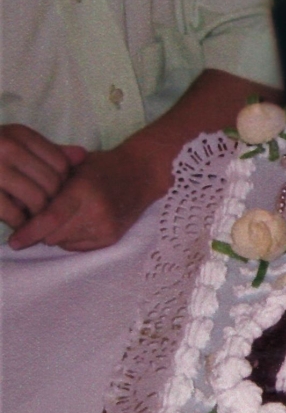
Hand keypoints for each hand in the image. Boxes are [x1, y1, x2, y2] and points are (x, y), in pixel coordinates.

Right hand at [0, 124, 85, 230]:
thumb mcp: (15, 145)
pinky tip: (18, 222)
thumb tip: (83, 156)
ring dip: (38, 214)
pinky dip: (20, 222)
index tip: (56, 193)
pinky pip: (13, 213)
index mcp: (19, 134)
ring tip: (33, 216)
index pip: (61, 164)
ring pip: (37, 199)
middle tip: (46, 210)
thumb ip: (49, 151)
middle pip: (51, 183)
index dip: (63, 183)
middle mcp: (7, 147)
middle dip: (52, 201)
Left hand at [7, 70, 279, 251]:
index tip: (14, 240)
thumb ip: (48, 182)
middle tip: (42, 216)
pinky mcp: (112, 238)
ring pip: (64, 242)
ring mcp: (106, 227)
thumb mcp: (75, 166)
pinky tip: (78, 222)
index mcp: (85, 191)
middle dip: (42, 229)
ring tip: (64, 216)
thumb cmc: (103, 166)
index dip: (29, 231)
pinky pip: (78, 246)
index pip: (50, 219)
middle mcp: (97, 213)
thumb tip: (22, 202)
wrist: (144, 172)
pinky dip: (71, 237)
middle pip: (53, 235)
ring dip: (57, 233)